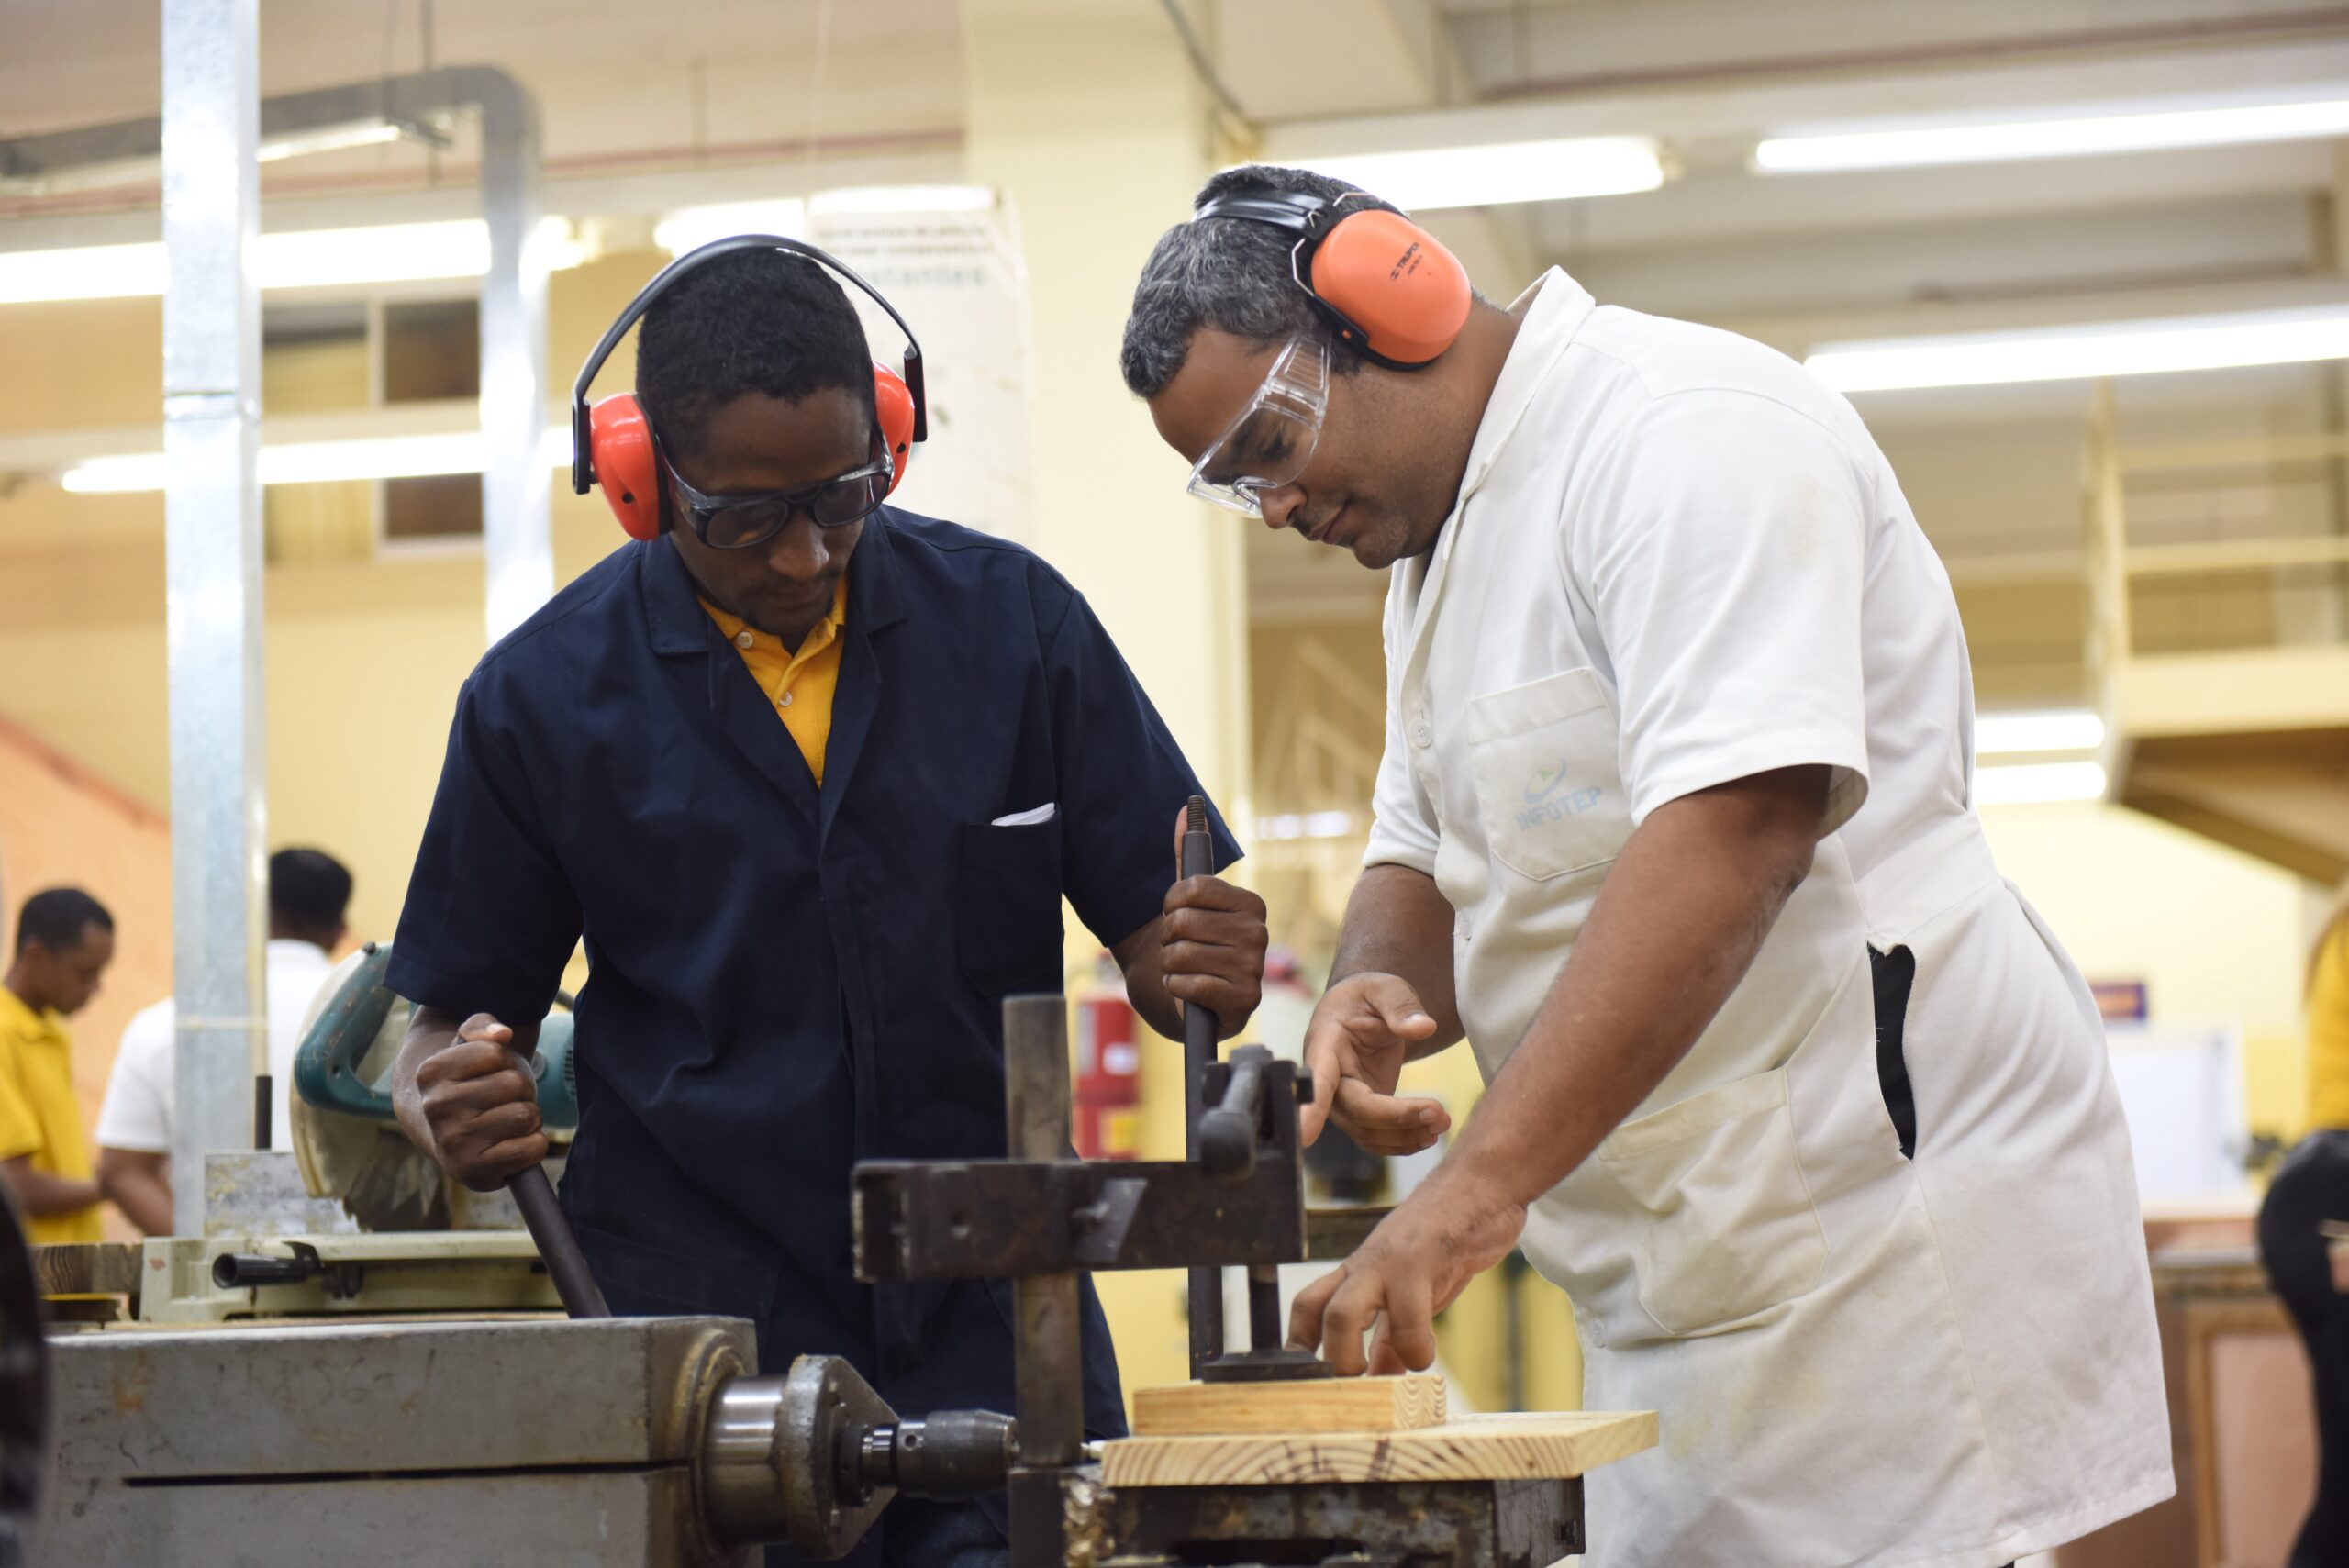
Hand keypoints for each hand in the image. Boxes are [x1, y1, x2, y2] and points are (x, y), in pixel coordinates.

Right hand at [410, 1013, 545, 1190]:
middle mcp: (436, 1107)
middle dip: (519, 1091)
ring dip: (527, 1118)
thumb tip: (502, 1033)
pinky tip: (511, 1144)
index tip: (488, 1073)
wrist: (447, 1137)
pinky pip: (532, 1148)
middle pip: (515, 1083)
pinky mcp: (473, 1171)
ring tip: (505, 1122)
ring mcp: (453, 1142)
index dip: (504, 1061)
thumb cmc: (469, 1085)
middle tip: (501, 1102)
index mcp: (430, 1072)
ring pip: (526, 1115)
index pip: (496, 1051)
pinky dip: (533, 1145)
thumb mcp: (469, 1047)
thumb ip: (482, 1025)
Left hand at [1162, 806, 1268, 1040]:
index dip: (1170, 903)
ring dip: (1170, 966)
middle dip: (1168, 939)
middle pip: (1183, 922)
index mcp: (1251, 904)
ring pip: (1183, 955)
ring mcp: (1254, 968)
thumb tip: (1187, 808)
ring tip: (1183, 971)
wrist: (1186, 996)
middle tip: (1178, 948)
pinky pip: (1191, 985)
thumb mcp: (1187, 900)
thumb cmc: (1189, 943)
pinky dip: (1177, 988)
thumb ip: (1187, 854)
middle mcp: (1259, 933)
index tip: (1173, 914)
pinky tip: (1187, 990)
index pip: (1192, 888)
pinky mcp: (1245, 1001)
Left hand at [1289, 1164, 1526, 1374]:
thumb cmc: (1447, 1240)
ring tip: (1381, 1383)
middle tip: (1352, 1391)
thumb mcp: (1416, 1289)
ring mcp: (1389, 1261)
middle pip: (1313, 1310)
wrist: (1482, 1185)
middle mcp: (1364, 1265)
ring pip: (1343, 1313)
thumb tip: (1381, 1376)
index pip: (1307, 1306)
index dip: (1299, 1347)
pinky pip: (1407, 1317)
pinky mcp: (1423, 1259)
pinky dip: (1414, 1350)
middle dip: (1324, 1362)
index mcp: (1358, 1271)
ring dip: (1353, 1360)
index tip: (1311, 1385)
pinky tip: (1426, 1357)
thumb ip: (1393, 1331)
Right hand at [1300, 973, 1450, 1151]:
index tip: (1306, 1136)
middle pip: (1354, 1112)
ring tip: (1443, 1122)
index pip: (1318, 1079)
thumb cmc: (1369, 996)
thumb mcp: (1385, 989)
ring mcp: (1344, 1099)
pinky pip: (1377, 1137)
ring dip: (1405, 1135)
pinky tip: (1430, 1134)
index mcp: (1325, 1044)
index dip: (1311, 1108)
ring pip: (1366, 1132)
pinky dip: (1404, 1142)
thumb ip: (1401, 1006)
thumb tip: (1424, 1028)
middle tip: (1439, 1113)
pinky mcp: (1362, 1112)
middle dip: (1395, 1118)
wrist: (1364, 1010)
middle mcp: (1328, 1079)